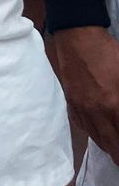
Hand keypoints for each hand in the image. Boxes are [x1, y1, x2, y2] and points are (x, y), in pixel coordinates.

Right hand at [50, 26, 118, 162]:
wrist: (77, 35)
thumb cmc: (109, 52)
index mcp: (114, 105)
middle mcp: (96, 111)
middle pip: (112, 145)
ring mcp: (81, 108)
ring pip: (97, 139)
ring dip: (109, 147)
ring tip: (116, 150)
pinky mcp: (71, 102)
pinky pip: (83, 126)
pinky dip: (94, 134)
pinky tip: (100, 133)